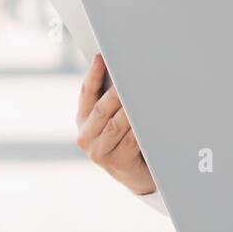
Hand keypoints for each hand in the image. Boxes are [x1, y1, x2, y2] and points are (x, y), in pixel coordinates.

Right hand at [75, 53, 155, 195]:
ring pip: (116, 124)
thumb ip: (111, 100)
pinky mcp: (117, 163)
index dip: (92, 74)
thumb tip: (123, 72)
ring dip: (130, 109)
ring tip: (143, 93)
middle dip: (116, 92)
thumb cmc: (126, 139)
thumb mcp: (112, 119)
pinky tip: (150, 116)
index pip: (85, 93)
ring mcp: (99, 152)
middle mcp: (85, 137)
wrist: (136, 175)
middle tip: (130, 75)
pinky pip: (132, 139)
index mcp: (82, 121)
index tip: (100, 57)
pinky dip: (141, 127)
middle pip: (101, 108)